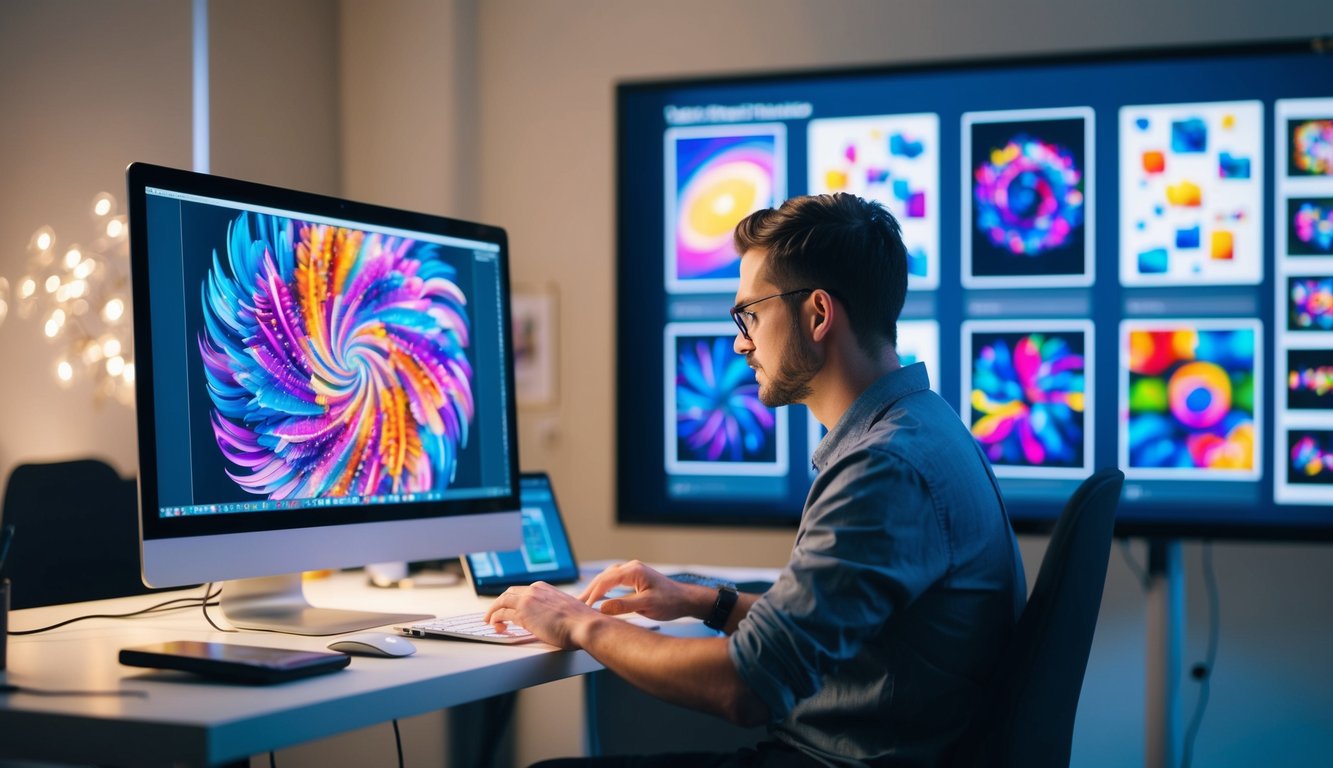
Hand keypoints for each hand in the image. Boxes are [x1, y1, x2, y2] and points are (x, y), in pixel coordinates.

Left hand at [483, 581, 600, 649]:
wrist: (585, 625)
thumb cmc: (581, 622)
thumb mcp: (565, 610)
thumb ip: (555, 611)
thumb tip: (552, 620)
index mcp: (545, 588)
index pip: (522, 591)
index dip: (512, 600)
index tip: (508, 607)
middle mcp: (534, 591)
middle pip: (508, 593)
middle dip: (499, 603)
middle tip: (493, 613)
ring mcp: (528, 600)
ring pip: (502, 602)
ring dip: (493, 611)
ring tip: (489, 621)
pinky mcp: (523, 613)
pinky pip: (502, 614)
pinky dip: (495, 619)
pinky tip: (495, 626)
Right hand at [577, 560, 711, 621]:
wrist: (685, 600)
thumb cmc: (670, 602)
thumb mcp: (647, 605)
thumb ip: (624, 605)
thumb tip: (602, 608)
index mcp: (633, 570)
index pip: (606, 580)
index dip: (593, 593)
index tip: (584, 606)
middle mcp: (631, 567)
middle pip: (604, 577)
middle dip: (589, 590)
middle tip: (577, 603)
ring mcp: (632, 571)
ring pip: (607, 578)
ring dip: (594, 589)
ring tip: (583, 601)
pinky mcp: (633, 578)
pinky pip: (612, 581)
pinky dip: (602, 588)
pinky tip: (596, 596)